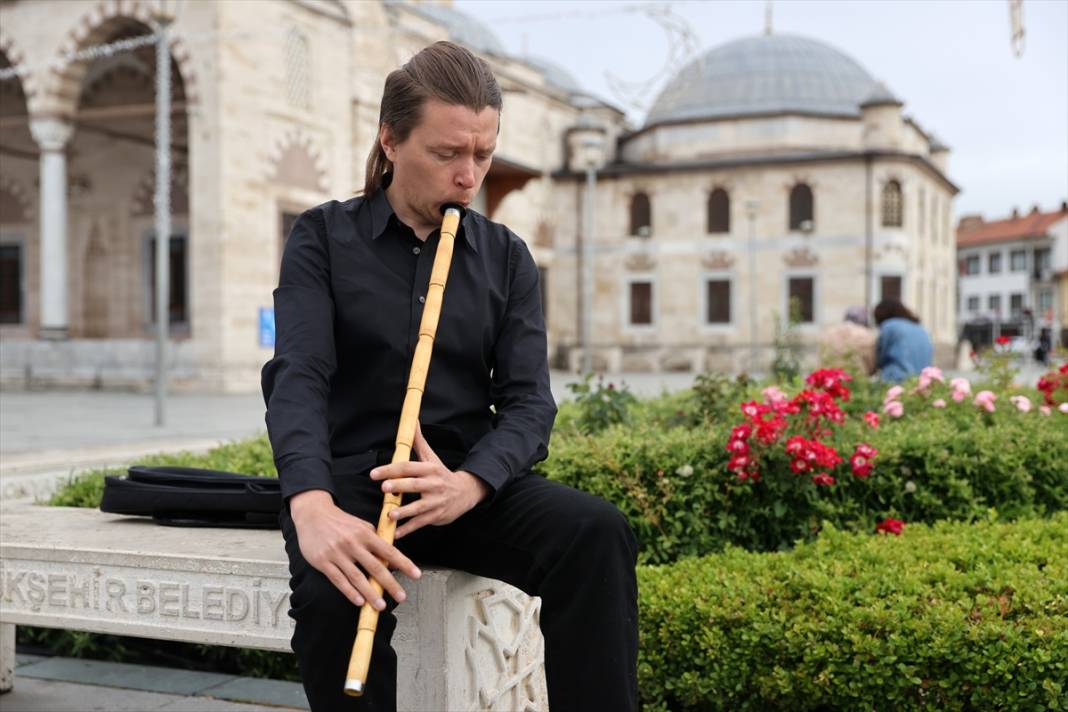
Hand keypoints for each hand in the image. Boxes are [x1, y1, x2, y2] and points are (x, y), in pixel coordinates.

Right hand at [288, 489, 421, 610]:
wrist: (313, 514)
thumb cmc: (340, 522)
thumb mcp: (361, 526)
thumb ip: (375, 540)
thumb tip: (391, 557)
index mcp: (365, 534)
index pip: (389, 551)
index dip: (404, 564)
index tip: (416, 574)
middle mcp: (353, 544)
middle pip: (375, 567)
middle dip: (390, 584)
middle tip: (402, 597)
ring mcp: (337, 554)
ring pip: (357, 577)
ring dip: (370, 593)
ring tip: (380, 606)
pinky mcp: (323, 562)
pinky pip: (339, 580)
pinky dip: (350, 592)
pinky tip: (359, 601)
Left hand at [369, 422, 489, 538]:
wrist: (465, 492)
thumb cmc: (441, 474)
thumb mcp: (431, 457)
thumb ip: (418, 441)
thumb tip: (412, 421)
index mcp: (429, 468)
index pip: (408, 467)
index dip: (391, 469)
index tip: (374, 473)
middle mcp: (434, 484)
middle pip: (414, 484)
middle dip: (400, 486)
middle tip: (384, 488)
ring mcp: (436, 501)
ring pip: (419, 507)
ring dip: (404, 511)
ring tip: (390, 514)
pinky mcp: (437, 516)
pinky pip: (421, 522)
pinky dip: (408, 529)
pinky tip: (396, 532)